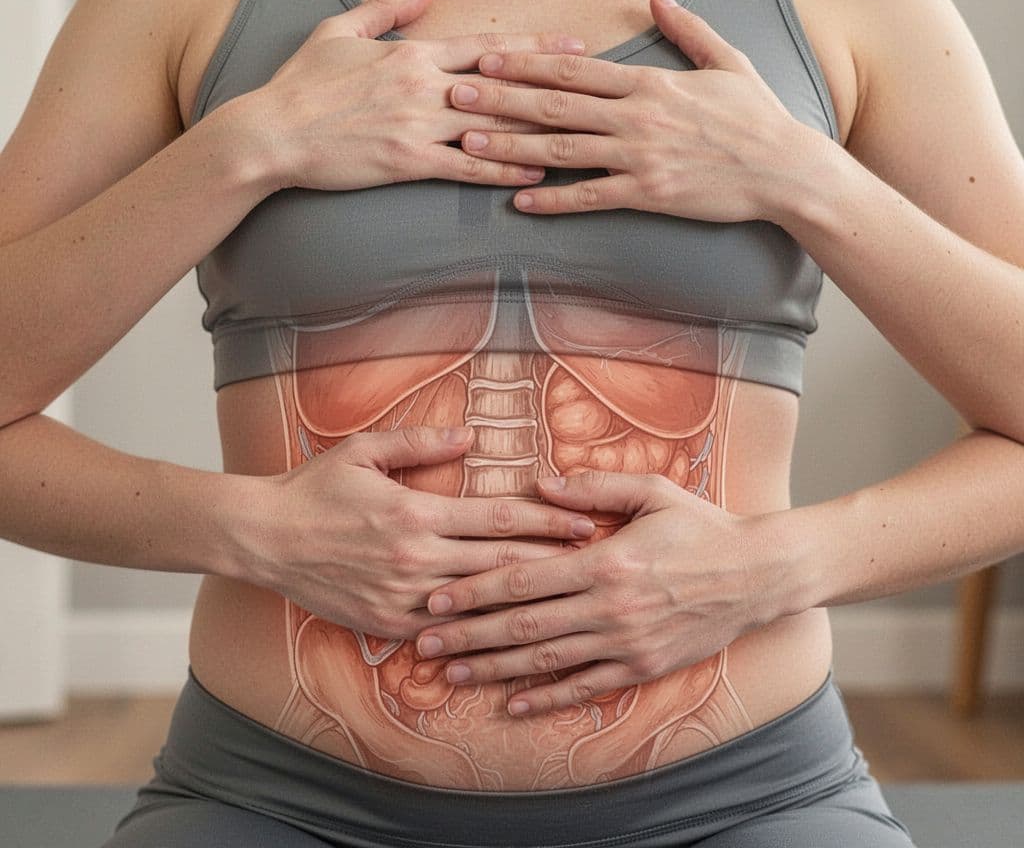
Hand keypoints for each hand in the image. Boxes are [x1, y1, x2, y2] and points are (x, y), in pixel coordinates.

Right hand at [228, 425, 594, 639]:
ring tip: (567, 598)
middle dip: (553, 561)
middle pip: (501, 563)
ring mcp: (401, 597)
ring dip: (524, 599)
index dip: (547, 521)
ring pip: (480, 603)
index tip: (583, 521)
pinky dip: (479, 628)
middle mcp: (415, 559)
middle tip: (595, 561)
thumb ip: (421, 441)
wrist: (263, 538)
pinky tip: (509, 630)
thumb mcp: (364, 450)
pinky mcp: (385, 624)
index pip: (499, 518)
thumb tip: (470, 436)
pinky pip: (444, 629)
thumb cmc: (316, 488)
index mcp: (416, 512)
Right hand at [238, 0, 588, 192]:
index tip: (570, 47)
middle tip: (595, 88)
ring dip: (536, 132)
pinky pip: (465, 167)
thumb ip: (389, 8)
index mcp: (412, 54)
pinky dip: (501, 170)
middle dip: (552, 86)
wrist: (271, 133)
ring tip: (578, 134)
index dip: (533, 47)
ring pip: (491, 126)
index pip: (485, 48)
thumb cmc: (302, 83)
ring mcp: (418, 125)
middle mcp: (423, 87)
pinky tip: (532, 175)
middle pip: (502, 86)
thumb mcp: (340, 29)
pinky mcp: (407, 162)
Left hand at [414, 469, 789, 716]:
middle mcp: (610, 607)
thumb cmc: (701, 527)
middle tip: (424, 643)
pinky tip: (513, 703)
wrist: (758, 574)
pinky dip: (547, 698)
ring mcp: (626, 643)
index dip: (475, 590)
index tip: (436, 598)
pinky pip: (586, 687)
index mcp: (605, 560)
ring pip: (547, 661)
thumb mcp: (652, 491)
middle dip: (468, 635)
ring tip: (452, 674)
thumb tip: (540, 481)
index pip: (524, 578)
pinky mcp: (643, 667)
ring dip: (494, 670)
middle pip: (523, 625)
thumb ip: (595, 485)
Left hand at [448, 0, 820, 224]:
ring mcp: (640, 157)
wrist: (785, 169)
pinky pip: (591, 197)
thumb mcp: (727, 60)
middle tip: (457, 96)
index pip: (574, 70)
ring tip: (470, 145)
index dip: (525, 64)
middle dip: (501, 100)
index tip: (486, 59)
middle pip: (555, 105)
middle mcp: (637, 116)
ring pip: (563, 151)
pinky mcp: (649, 194)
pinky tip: (520, 202)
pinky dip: (554, 200)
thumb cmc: (757, 116)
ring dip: (512, 148)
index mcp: (649, 82)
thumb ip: (686, 28)